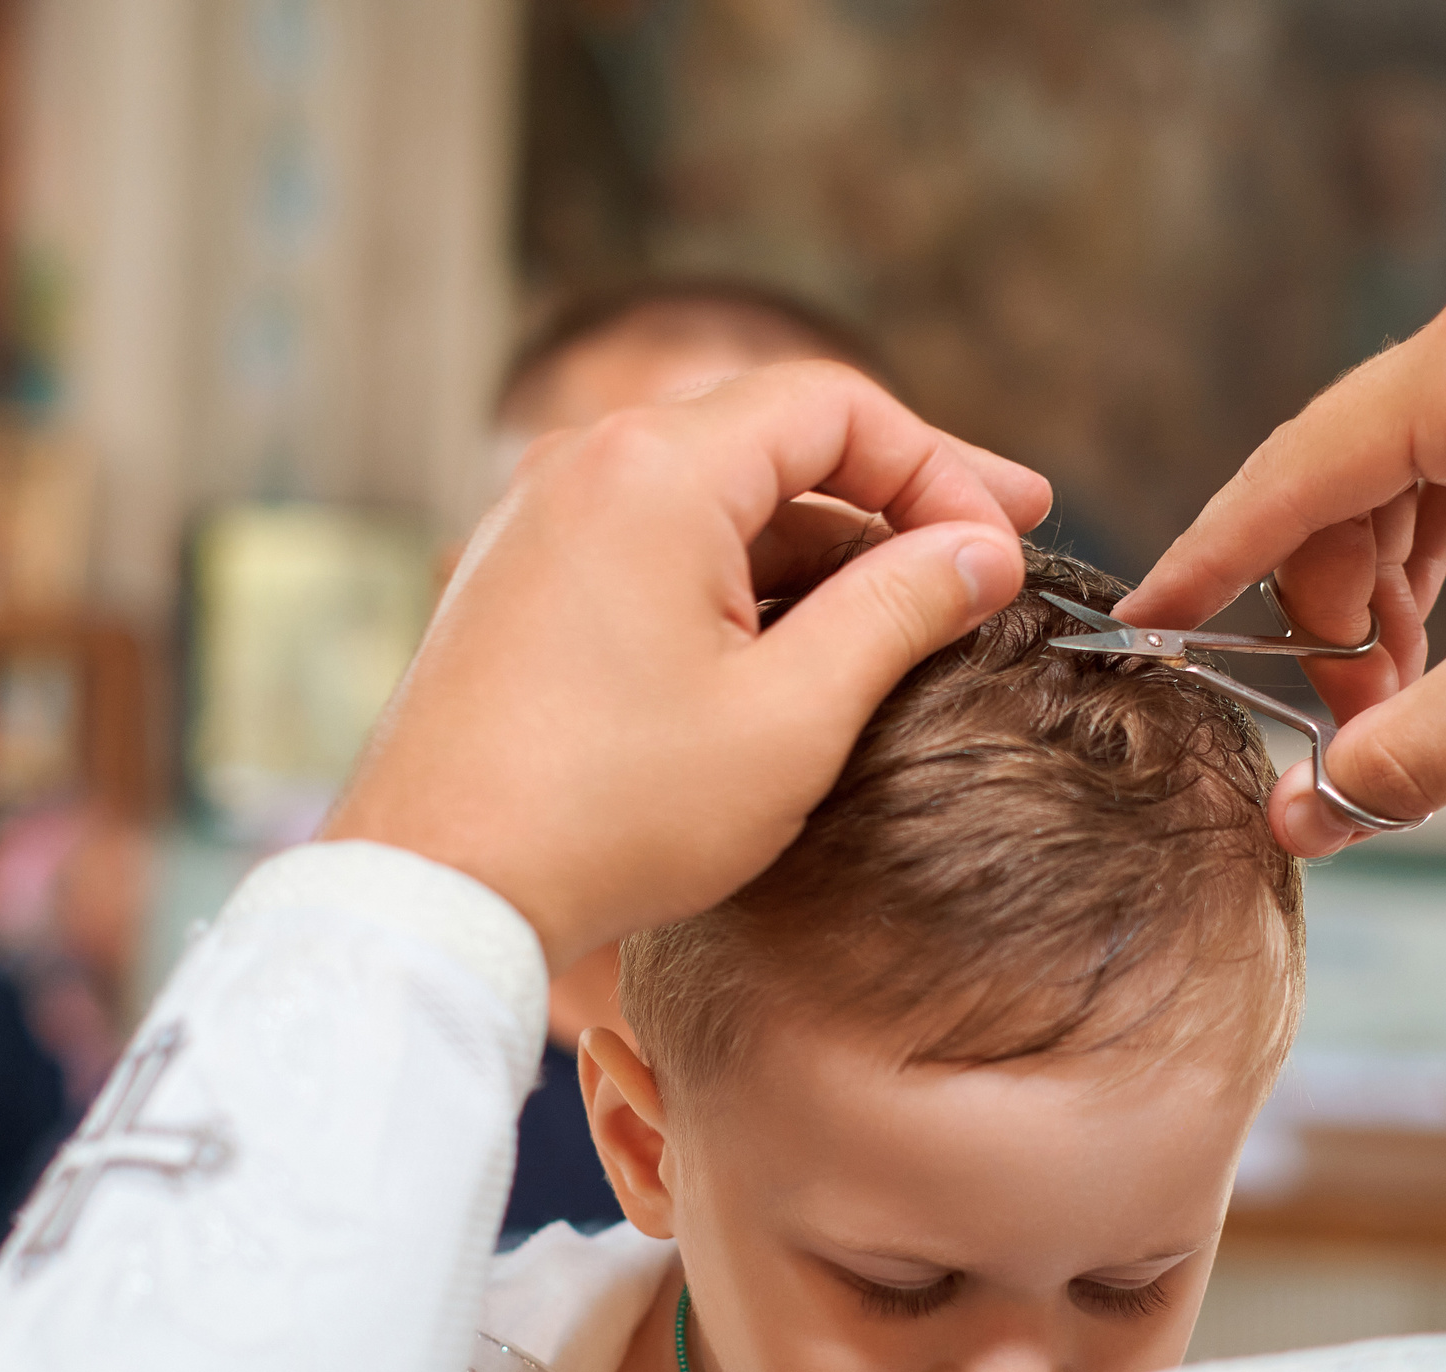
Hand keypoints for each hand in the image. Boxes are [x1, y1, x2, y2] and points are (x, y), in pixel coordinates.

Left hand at [324, 361, 1050, 968]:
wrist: (435, 891)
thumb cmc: (610, 811)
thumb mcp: (792, 716)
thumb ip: (900, 612)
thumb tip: (980, 554)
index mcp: (653, 468)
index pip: (836, 407)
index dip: (943, 466)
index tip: (1010, 537)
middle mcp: (584, 465)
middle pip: (776, 437)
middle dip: (895, 493)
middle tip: (992, 547)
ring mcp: (540, 521)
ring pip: (717, 497)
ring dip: (823, 546)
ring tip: (911, 612)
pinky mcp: (520, 582)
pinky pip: (656, 543)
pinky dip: (743, 578)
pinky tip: (804, 644)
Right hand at [1118, 262, 1445, 855]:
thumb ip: (1401, 754)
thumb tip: (1296, 824)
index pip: (1291, 471)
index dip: (1212, 563)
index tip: (1143, 626)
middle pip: (1343, 489)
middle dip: (1334, 619)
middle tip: (1352, 731)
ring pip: (1402, 495)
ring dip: (1390, 607)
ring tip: (1416, 705)